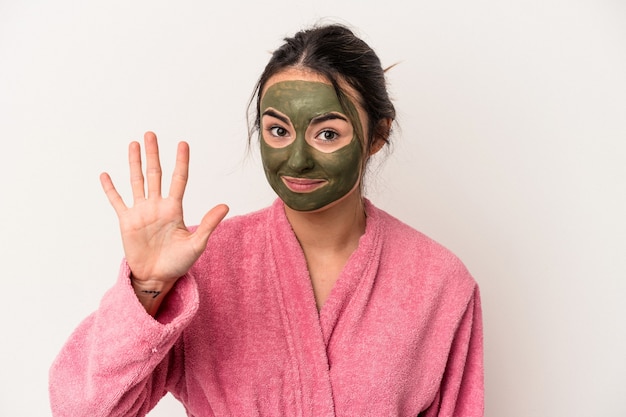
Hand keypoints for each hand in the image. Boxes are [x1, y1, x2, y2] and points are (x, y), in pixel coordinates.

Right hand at [100, 131, 228, 288]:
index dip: (181, 161)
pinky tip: (105, 175)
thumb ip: (208, 224)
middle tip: (151, 134)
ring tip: (133, 144)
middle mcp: (157, 206)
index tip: (182, 143)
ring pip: (137, 182)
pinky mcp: (127, 222)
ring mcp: (141, 212)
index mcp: (175, 209)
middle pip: (155, 174)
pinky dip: (111, 189)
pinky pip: (117, 202)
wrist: (158, 277)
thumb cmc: (179, 262)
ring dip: (134, 163)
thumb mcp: (197, 244)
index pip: (178, 179)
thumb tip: (225, 205)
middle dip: (153, 154)